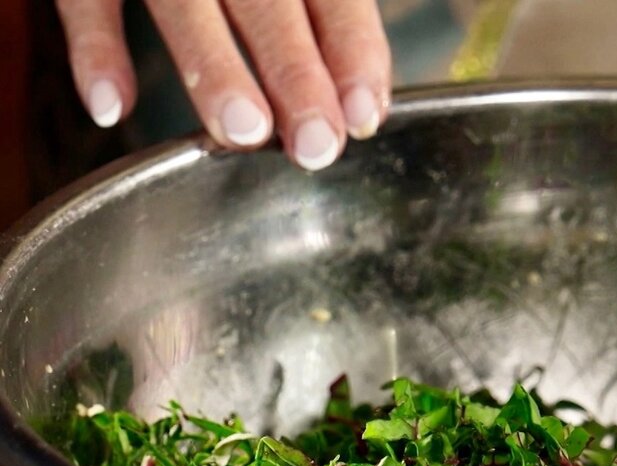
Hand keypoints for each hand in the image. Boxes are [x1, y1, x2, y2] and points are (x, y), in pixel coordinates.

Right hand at [56, 0, 392, 170]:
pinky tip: (113, 106)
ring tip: (242, 132)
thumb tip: (360, 110)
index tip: (364, 115)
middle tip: (316, 144)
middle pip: (266, 0)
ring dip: (214, 66)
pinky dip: (96, 48)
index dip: (352, 51)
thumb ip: (324, 19)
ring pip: (182, 0)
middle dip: (294, 73)